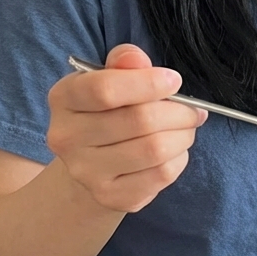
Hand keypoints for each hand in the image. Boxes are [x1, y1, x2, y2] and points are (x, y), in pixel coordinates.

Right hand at [46, 44, 206, 213]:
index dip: (148, 83)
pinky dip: (179, 159)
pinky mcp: (110, 196)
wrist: (91, 163)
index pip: (105, 89)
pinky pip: (161, 174)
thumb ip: (125, 62)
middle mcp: (66, 137)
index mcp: (64, 98)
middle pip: (139, 120)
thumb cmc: (108, 111)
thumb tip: (137, 59)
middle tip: (192, 110)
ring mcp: (86, 171)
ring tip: (186, 128)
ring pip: (154, 149)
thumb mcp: (111, 78)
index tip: (174, 80)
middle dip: (179, 112)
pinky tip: (175, 151)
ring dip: (182, 135)